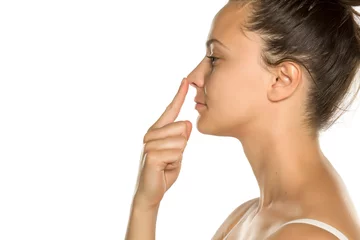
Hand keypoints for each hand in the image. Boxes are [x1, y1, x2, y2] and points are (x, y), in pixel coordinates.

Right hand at [133, 78, 191, 209]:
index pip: (170, 110)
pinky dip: (175, 163)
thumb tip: (187, 123)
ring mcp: (149, 144)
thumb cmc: (164, 171)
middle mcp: (151, 134)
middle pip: (183, 127)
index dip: (179, 95)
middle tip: (171, 158)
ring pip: (182, 141)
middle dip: (183, 145)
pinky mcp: (151, 155)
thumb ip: (181, 137)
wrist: (151, 192)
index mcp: (157, 131)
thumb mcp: (177, 152)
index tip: (185, 80)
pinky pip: (177, 153)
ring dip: (179, 156)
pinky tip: (164, 168)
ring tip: (167, 163)